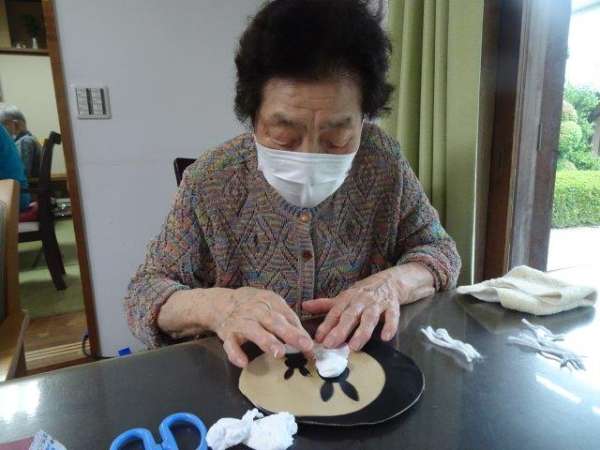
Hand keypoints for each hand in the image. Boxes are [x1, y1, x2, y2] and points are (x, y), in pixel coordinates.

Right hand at [207, 287, 312, 367]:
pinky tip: (243, 363)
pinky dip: (235, 353)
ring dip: (267, 341)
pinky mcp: (227, 334)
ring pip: (254, 331)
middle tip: (304, 346)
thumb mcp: (271, 305)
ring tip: (279, 353)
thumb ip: (288, 320)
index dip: (300, 331)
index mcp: (270, 301)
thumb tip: (307, 341)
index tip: (311, 346)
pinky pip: (231, 344)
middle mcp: (256, 310)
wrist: (221, 303)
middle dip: (289, 333)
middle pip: (274, 321)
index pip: (288, 316)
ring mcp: (241, 322)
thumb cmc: (254, 306)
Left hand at [302, 264, 434, 350]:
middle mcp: (361, 301)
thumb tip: (303, 306)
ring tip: (354, 346)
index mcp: (347, 299)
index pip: (335, 313)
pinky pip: (392, 317)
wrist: (389, 281)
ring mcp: (377, 304)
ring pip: (369, 318)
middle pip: (350, 316)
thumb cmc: (362, 294)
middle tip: (331, 345)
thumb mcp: (343, 298)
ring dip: (361, 332)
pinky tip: (385, 337)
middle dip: (340, 330)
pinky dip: (390, 327)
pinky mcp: (392, 307)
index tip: (318, 338)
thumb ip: (324, 305)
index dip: (326, 325)